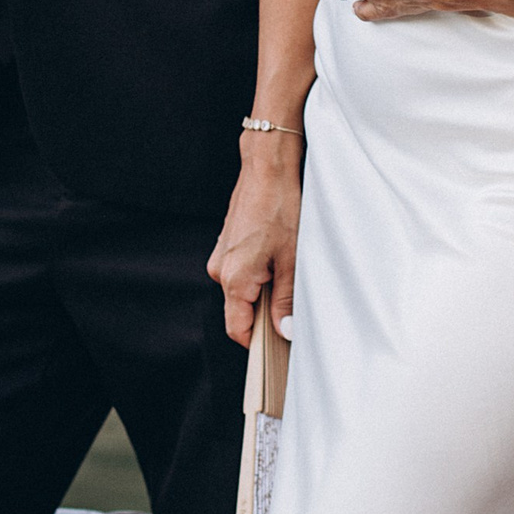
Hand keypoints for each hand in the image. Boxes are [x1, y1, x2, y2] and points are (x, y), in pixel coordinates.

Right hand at [208, 145, 300, 346]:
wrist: (266, 168)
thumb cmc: (280, 208)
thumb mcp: (291, 259)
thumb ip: (286, 300)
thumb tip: (285, 330)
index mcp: (234, 279)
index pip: (238, 329)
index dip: (258, 343)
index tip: (279, 344)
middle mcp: (221, 270)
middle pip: (240, 310)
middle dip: (265, 312)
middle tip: (293, 300)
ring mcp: (221, 255)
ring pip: (242, 289)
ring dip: (263, 289)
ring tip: (286, 268)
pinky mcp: (226, 244)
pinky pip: (240, 271)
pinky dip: (257, 272)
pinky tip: (277, 254)